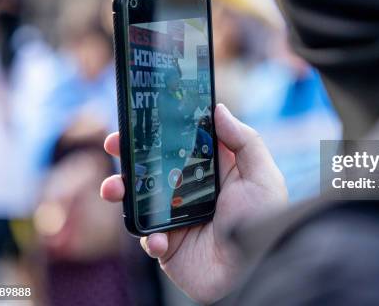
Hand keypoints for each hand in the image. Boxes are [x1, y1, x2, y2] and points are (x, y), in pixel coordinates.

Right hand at [100, 104, 287, 303]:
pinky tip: (162, 239)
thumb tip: (219, 109)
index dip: (162, 130)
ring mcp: (176, 217)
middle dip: (130, 154)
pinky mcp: (168, 244)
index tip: (143, 115)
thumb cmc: (264, 221)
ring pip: (140, 198)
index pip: (182, 143)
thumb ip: (244, 141)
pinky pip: (147, 236)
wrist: (257, 270)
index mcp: (212, 170)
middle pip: (153, 166)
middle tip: (114, 143)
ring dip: (121, 189)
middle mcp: (191, 190)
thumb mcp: (262, 176)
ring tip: (114, 188)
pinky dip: (149, 236)